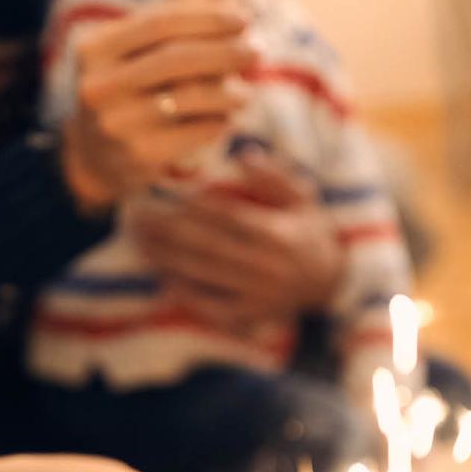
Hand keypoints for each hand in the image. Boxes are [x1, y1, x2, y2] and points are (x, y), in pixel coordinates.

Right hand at [60, 0, 253, 211]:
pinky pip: (196, 131)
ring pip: (190, 95)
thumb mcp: (135, 50)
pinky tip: (225, 120)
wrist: (96, 157)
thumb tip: (226, 4)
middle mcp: (98, 86)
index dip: (207, 17)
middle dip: (225, 51)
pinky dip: (220, 122)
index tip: (244, 18)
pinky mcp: (139, 155)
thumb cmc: (128, 90)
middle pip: (177, 58)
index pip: (159, 23)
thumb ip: (174, 18)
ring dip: (230, 90)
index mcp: (94, 50)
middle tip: (257, 51)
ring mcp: (116, 123)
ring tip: (246, 92)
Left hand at [129, 150, 344, 326]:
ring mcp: (257, 294)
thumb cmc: (309, 232)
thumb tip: (242, 155)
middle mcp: (267, 265)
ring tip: (140, 243)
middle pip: (208, 246)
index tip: (166, 195)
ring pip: (204, 275)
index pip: (228, 218)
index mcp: (279, 233)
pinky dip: (187, 295)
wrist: (332, 282)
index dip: (195, 207)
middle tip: (138, 218)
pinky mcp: (251, 315)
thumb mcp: (303, 198)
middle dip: (168, 232)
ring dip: (167, 259)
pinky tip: (162, 280)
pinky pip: (212, 307)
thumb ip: (274, 176)